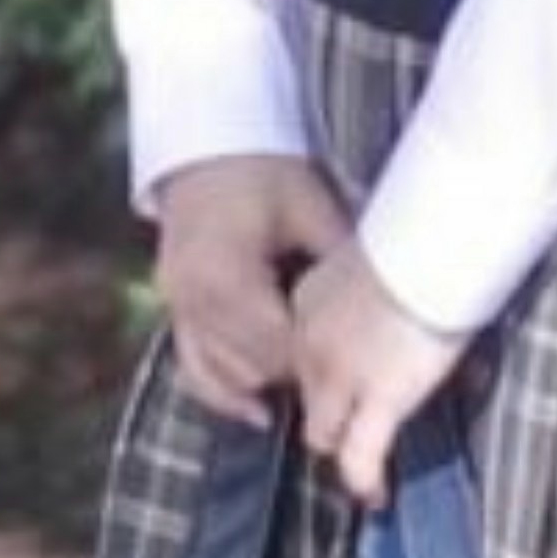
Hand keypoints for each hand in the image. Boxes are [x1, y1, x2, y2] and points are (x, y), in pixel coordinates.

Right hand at [154, 153, 350, 425]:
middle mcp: (194, 299)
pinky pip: (193, 366)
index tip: (347, 360)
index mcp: (228, 274)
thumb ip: (337, 257)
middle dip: (292, 373)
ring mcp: (177, 306)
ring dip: (261, 381)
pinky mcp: (172, 307)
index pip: (278, 343)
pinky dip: (222, 390)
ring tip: (305, 387)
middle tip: (334, 373)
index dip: (315, 358)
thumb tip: (384, 292)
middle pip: (251, 365)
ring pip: (221, 372)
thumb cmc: (263, 171)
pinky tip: (255, 410)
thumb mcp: (309, 206)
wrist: (210, 146)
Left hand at [291, 237, 469, 508]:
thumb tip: (397, 304)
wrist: (434, 241)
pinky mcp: (377, 401)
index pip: (304, 353)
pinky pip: (359, 458)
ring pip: (322, 433)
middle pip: (306, 395)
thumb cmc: (422, 235)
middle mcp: (310, 343)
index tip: (349, 378)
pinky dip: (365, 480)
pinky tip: (377, 494)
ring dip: (344, 443)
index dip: (327, 371)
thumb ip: (375, 289)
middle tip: (361, 419)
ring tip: (367, 462)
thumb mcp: (382, 259)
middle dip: (331, 409)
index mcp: (310, 299)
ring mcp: (338, 377)